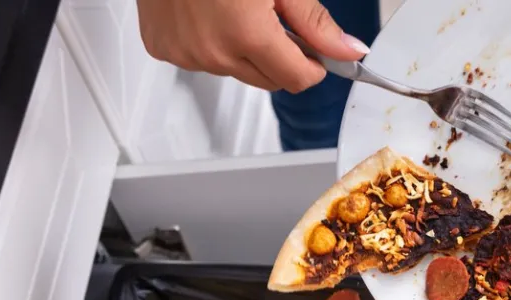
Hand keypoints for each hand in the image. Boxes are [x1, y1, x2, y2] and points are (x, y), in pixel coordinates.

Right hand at [137, 0, 369, 91]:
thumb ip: (314, 21)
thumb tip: (347, 50)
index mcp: (247, 35)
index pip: (298, 81)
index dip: (313, 66)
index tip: (314, 52)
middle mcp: (213, 53)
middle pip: (268, 81)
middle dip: (279, 58)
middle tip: (272, 19)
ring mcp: (185, 54)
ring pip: (234, 71)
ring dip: (242, 50)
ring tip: (233, 8)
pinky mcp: (163, 49)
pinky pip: (200, 60)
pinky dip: (209, 44)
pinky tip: (207, 13)